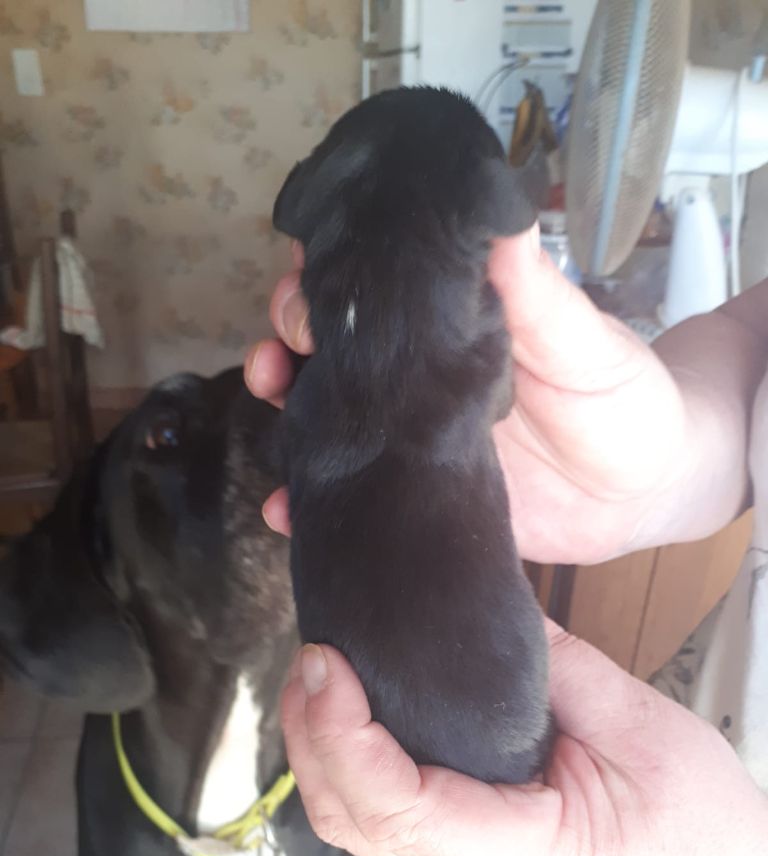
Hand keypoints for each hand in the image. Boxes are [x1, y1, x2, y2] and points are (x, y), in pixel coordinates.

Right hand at [245, 228, 693, 561]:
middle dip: (289, 336)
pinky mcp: (410, 496)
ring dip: (284, 409)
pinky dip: (305, 500)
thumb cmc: (624, 403)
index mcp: (453, 327)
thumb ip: (539, 294)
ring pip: (326, 415)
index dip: (332, 271)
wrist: (641, 498)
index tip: (303, 266)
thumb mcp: (585, 343)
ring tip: (271, 408)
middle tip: (284, 350)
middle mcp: (419, 378)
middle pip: (332, 346)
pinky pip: (348, 494)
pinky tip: (285, 506)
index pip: (378, 288)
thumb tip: (499, 211)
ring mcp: (408, 438)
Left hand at [281, 625, 767, 855]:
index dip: (347, 737)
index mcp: (518, 850)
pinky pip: (384, 804)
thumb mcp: (637, 728)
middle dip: (312, 737)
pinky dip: (348, 753)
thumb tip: (482, 604)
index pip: (400, 808)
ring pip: (355, 819)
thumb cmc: (698, 823)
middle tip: (314, 651)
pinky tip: (352, 699)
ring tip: (321, 668)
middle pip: (352, 818)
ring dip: (319, 746)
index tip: (328, 663)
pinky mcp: (463, 835)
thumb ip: (555, 667)